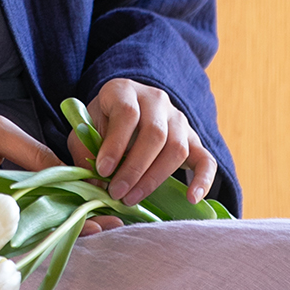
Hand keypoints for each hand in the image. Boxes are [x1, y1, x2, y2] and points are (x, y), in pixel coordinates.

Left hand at [67, 79, 216, 210]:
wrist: (122, 112)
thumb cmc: (100, 124)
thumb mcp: (84, 130)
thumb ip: (86, 152)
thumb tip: (95, 186)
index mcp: (124, 90)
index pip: (127, 114)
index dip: (115, 145)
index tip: (102, 171)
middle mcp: (155, 100)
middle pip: (155, 134)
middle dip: (134, 169)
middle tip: (117, 193)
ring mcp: (178, 118)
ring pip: (176, 148)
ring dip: (154, 178)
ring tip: (132, 198)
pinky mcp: (193, 139)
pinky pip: (206, 159)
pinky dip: (203, 180)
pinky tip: (191, 199)